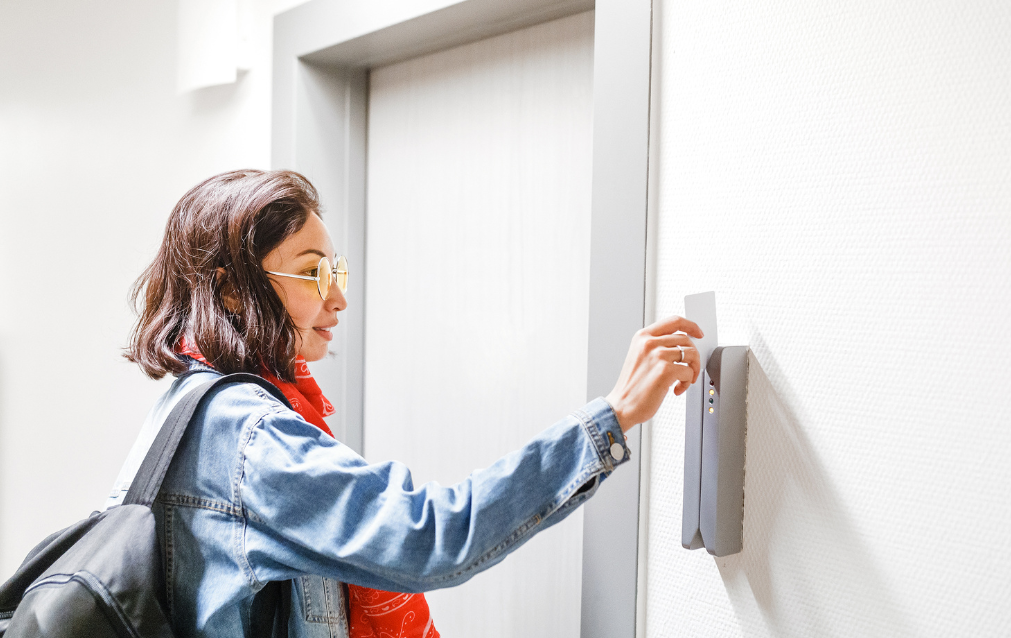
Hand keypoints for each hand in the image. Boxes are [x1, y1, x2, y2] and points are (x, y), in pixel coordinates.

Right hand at [605, 315, 703, 431]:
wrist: (621, 406)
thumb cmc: (631, 386)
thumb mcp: (639, 357)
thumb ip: (657, 346)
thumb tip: (682, 346)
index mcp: (642, 337)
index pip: (674, 321)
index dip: (691, 326)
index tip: (698, 333)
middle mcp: (649, 343)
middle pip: (686, 340)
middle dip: (693, 356)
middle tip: (689, 369)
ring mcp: (658, 355)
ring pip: (691, 354)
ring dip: (692, 370)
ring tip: (683, 380)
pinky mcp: (665, 371)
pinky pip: (689, 371)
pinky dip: (687, 383)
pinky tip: (676, 389)